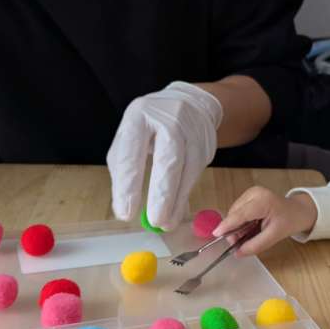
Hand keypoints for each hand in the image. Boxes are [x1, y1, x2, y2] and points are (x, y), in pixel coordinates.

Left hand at [107, 82, 222, 226]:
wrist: (188, 104)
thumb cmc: (149, 127)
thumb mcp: (129, 138)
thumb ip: (124, 171)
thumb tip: (124, 209)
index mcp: (139, 116)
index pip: (132, 153)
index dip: (129, 185)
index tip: (126, 213)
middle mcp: (169, 120)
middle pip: (168, 159)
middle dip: (161, 193)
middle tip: (154, 220)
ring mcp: (191, 131)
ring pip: (186, 170)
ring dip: (176, 201)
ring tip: (165, 224)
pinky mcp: (205, 145)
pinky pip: (195, 175)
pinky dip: (184, 196)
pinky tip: (176, 212)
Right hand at [214, 187, 317, 255]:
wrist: (298, 211)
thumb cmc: (288, 222)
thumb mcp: (274, 237)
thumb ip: (255, 245)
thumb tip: (237, 253)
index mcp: (263, 201)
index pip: (241, 214)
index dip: (227, 225)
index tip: (216, 234)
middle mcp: (254, 193)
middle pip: (235, 213)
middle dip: (233, 230)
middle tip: (238, 244)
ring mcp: (251, 192)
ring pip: (234, 212)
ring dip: (236, 226)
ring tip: (246, 235)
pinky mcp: (248, 195)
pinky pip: (238, 210)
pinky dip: (239, 221)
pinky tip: (248, 227)